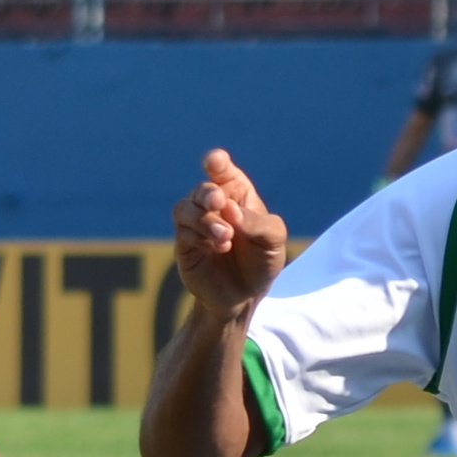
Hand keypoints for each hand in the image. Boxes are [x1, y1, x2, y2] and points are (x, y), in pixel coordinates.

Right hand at [166, 148, 292, 322]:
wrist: (245, 295)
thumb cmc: (261, 260)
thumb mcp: (273, 240)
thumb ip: (258, 222)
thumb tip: (231, 211)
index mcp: (236, 193)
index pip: (222, 169)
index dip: (216, 162)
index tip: (214, 161)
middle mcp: (213, 204)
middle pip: (202, 189)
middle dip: (209, 193)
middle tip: (219, 202)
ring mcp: (195, 223)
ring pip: (185, 208)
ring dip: (204, 220)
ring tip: (226, 236)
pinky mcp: (184, 244)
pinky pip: (183, 232)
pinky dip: (200, 237)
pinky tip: (219, 247)